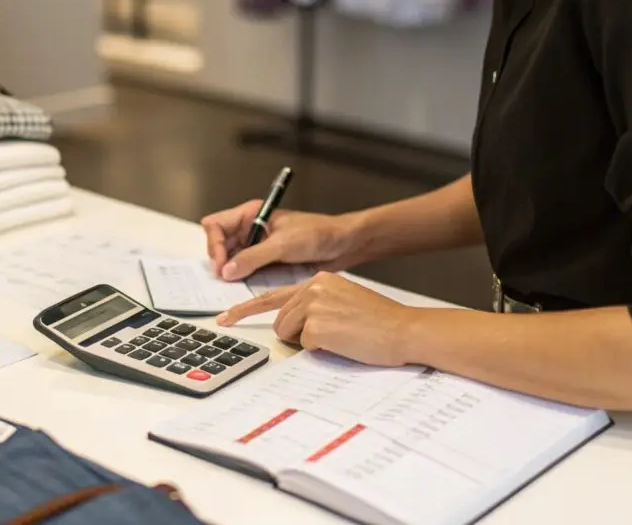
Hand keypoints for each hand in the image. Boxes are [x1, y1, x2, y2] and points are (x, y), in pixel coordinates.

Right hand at [200, 200, 368, 280]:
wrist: (343, 245)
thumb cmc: (317, 234)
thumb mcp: (283, 244)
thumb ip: (254, 257)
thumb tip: (227, 271)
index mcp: (251, 214)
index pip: (216, 225)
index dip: (215, 244)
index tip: (223, 265)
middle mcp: (250, 229)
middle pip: (219, 243)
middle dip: (220, 260)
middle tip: (227, 278)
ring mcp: (257, 246)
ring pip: (231, 259)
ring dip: (231, 271)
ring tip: (235, 284)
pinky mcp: (266, 261)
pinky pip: (246, 271)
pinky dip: (243, 279)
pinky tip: (247, 286)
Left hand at [216, 272, 417, 367]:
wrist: (405, 330)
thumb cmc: (380, 322)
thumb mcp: (344, 302)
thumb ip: (317, 305)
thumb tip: (295, 326)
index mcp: (318, 280)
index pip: (273, 295)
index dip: (246, 309)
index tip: (225, 318)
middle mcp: (312, 287)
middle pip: (280, 320)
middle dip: (296, 335)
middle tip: (330, 336)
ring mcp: (313, 305)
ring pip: (287, 333)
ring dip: (308, 342)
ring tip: (340, 336)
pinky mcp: (317, 325)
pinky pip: (304, 346)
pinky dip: (322, 350)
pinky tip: (344, 341)